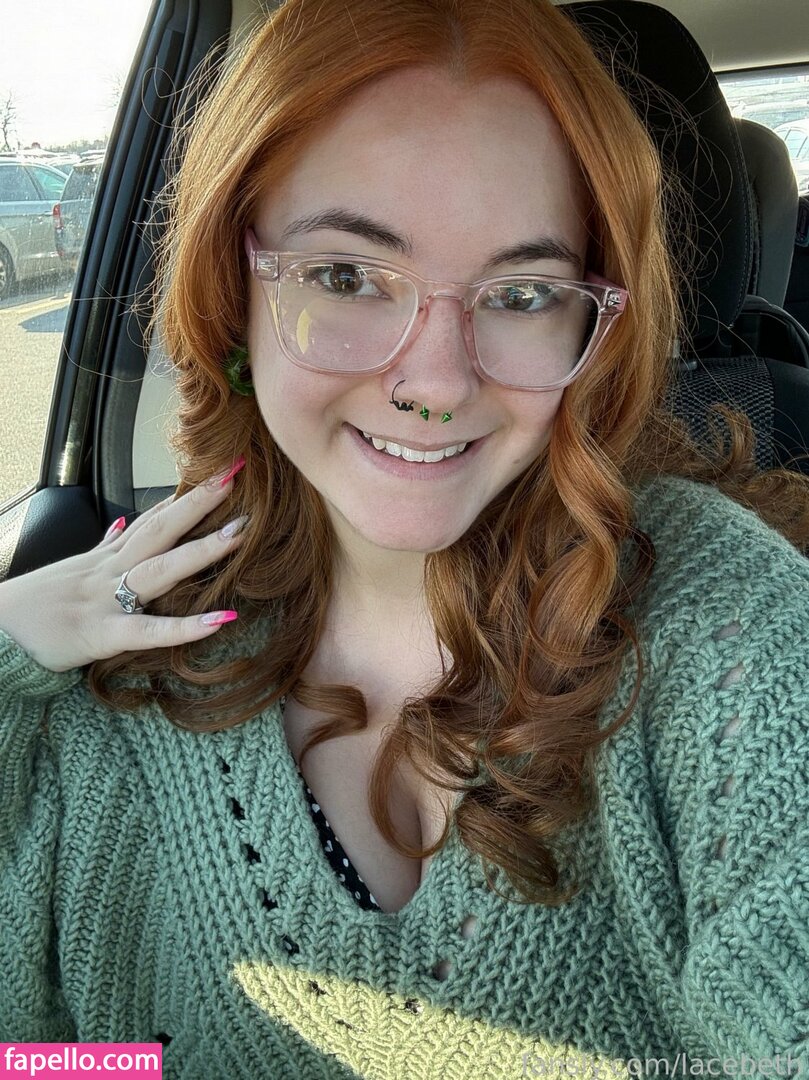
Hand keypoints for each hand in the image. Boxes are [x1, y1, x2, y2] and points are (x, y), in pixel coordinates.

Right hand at [0, 460, 249, 672]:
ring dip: (200, 552)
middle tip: (235, 477)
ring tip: (240, 536)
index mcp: (107, 557)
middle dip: (199, 504)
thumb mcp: (72, 569)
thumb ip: (103, 548)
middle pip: (160, 531)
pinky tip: (222, 620)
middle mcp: (111, 571)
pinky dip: (185, 627)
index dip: (187, 497)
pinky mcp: (102, 635)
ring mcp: (107, 600)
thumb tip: (120, 523)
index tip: (220, 472)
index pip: (153, 519)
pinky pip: (148, 630)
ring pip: (159, 570)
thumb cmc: (34, 606)